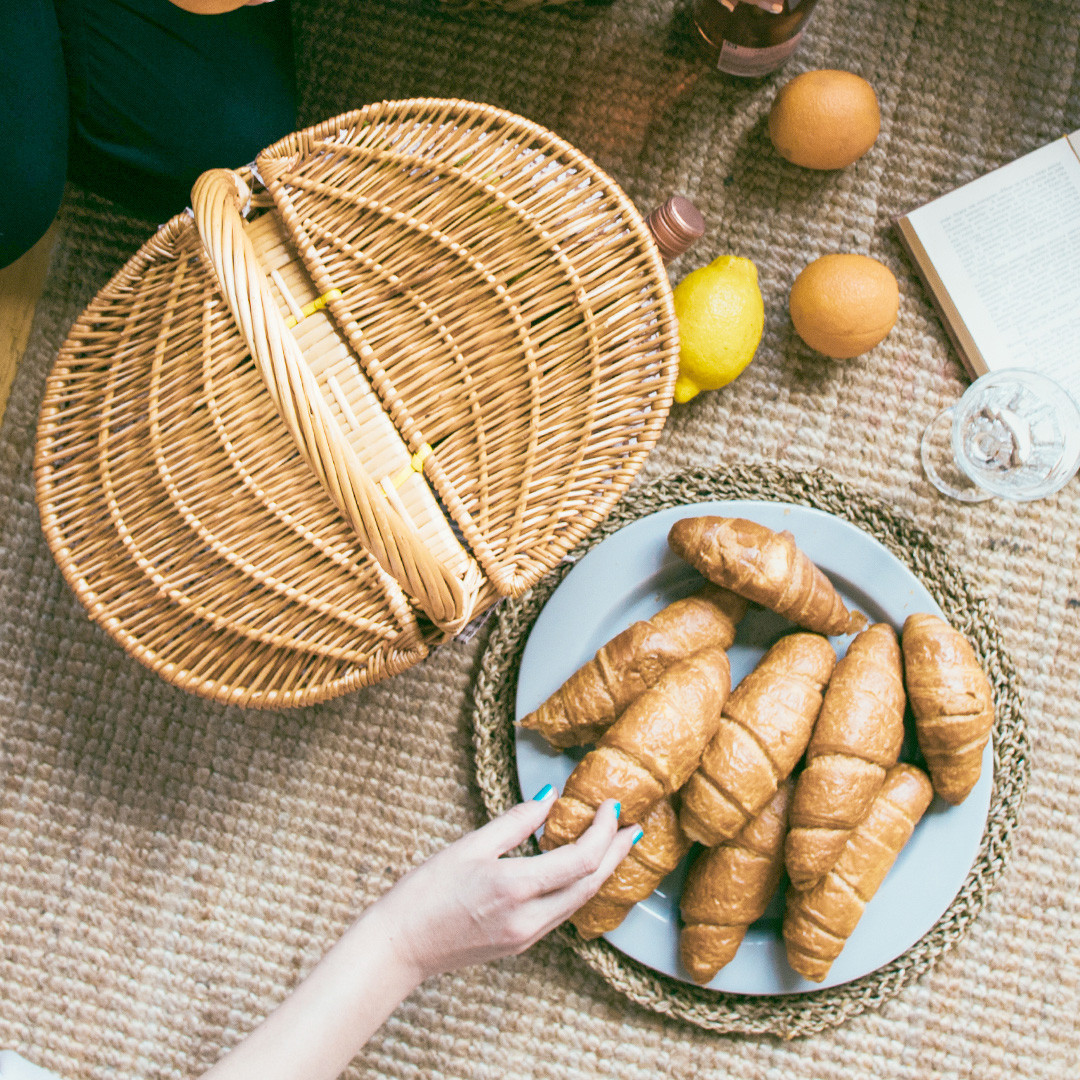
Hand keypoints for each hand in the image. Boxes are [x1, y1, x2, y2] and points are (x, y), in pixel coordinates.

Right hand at [367, 790, 640, 980]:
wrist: (400, 946)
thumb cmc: (425, 892)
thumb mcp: (468, 847)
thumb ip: (514, 822)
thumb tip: (548, 798)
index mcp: (515, 887)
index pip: (580, 859)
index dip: (603, 831)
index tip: (611, 806)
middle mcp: (529, 918)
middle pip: (590, 885)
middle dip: (616, 854)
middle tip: (632, 827)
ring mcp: (527, 936)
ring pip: (580, 902)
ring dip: (602, 873)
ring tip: (616, 846)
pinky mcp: (520, 944)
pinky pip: (562, 914)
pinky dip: (579, 889)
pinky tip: (581, 872)